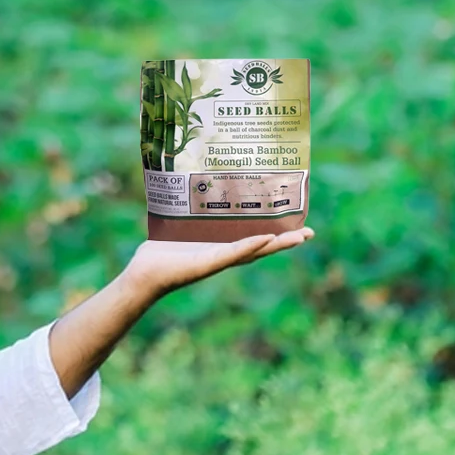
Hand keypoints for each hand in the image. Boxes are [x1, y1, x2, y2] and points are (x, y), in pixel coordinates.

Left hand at [122, 227, 314, 302]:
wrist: (143, 274)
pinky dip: (249, 246)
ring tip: (300, 237)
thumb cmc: (158, 252)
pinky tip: (265, 238)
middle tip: (311, 232)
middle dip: (286, 240)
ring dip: (277, 244)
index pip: (254, 238)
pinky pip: (231, 253)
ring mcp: (218, 261)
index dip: (276, 232)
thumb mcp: (177, 226)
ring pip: (254, 252)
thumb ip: (184, 210)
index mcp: (220, 246)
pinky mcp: (207, 264)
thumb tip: (184, 180)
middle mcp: (223, 255)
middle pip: (262, 247)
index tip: (296, 223)